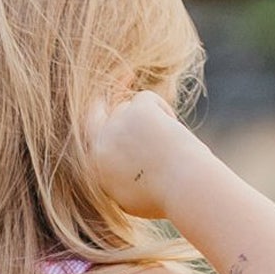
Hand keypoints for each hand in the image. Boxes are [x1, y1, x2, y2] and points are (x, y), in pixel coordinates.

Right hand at [86, 89, 203, 219]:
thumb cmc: (167, 196)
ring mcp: (114, 128)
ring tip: (168, 145)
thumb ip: (116, 174)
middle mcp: (97, 148)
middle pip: (93, 112)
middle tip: (124, 77)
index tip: (110, 117)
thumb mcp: (132, 195)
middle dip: (104, 96)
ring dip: (148, 119)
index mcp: (94, 171)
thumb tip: (120, 163)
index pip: (89, 139)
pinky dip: (162, 111)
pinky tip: (172, 135)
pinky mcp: (133, 111)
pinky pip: (146, 99)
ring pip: (126, 108)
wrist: (184, 187)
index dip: (101, 125)